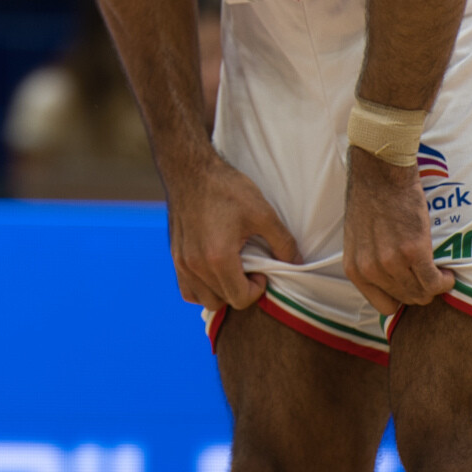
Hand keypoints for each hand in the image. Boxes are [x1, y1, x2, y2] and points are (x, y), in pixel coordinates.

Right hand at [163, 151, 297, 310]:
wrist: (190, 169)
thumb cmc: (226, 188)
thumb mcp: (262, 212)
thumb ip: (283, 242)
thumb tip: (296, 262)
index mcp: (218, 258)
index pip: (240, 299)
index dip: (257, 289)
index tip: (261, 270)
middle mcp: (196, 266)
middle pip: (222, 302)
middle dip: (240, 291)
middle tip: (249, 269)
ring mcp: (182, 262)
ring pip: (203, 299)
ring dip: (221, 292)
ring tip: (232, 271)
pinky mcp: (175, 256)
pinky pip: (187, 290)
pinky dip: (201, 289)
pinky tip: (214, 273)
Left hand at [343, 147, 451, 317]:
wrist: (379, 171)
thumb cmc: (370, 198)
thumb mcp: (357, 237)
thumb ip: (368, 261)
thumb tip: (387, 280)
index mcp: (354, 268)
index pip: (383, 304)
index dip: (401, 299)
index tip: (412, 288)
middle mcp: (371, 270)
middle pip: (405, 299)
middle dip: (420, 292)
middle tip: (430, 278)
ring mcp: (392, 262)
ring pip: (421, 293)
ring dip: (435, 287)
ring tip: (440, 275)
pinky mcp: (414, 251)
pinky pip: (434, 281)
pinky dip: (444, 281)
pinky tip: (447, 274)